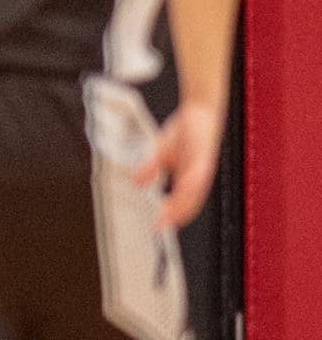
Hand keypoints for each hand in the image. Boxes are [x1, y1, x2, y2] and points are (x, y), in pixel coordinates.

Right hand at [136, 101, 222, 228]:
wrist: (202, 110)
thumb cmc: (186, 130)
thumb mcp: (161, 153)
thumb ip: (150, 168)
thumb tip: (136, 183)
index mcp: (190, 177)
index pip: (183, 202)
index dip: (172, 215)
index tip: (157, 227)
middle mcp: (198, 177)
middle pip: (190, 204)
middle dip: (175, 218)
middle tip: (159, 229)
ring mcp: (202, 169)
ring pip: (194, 195)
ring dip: (180, 208)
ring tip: (167, 219)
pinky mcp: (204, 158)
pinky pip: (197, 177)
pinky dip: (187, 189)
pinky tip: (178, 195)